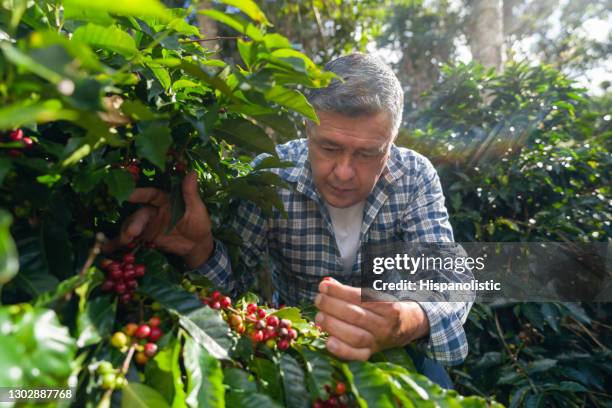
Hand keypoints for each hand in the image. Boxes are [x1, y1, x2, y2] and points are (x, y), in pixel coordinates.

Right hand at [103, 171, 213, 267]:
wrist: (197, 246)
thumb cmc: (199, 224)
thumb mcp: (197, 209)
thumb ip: (190, 193)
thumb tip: (192, 172)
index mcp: (165, 199)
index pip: (150, 194)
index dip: (139, 194)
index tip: (128, 195)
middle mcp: (153, 210)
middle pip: (139, 213)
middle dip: (133, 222)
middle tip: (132, 232)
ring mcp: (148, 224)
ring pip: (132, 225)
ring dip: (126, 233)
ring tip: (125, 241)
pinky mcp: (145, 237)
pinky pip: (131, 238)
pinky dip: (120, 242)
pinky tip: (109, 248)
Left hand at [314, 278, 429, 360]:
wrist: (407, 326)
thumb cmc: (385, 305)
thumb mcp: (375, 294)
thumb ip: (350, 290)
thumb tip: (326, 283)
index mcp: (388, 306)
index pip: (360, 297)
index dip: (339, 292)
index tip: (323, 286)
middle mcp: (385, 325)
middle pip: (355, 316)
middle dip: (332, 306)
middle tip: (319, 300)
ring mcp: (378, 341)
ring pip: (354, 336)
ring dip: (332, 325)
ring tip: (319, 316)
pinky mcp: (372, 354)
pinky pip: (357, 355)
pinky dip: (341, 350)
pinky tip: (328, 341)